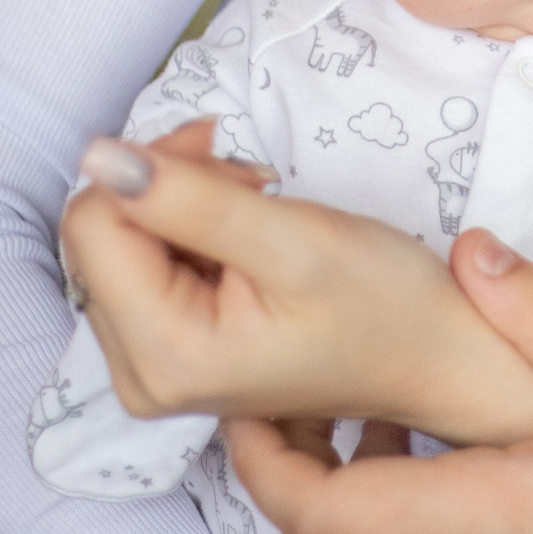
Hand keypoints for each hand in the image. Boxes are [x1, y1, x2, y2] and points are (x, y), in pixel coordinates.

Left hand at [60, 124, 532, 443]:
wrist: (438, 359)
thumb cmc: (387, 305)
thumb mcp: (296, 239)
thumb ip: (190, 198)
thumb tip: (97, 156)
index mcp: (165, 355)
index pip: (94, 225)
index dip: (157, 171)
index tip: (237, 164)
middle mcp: (140, 377)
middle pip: (101, 238)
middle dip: (172, 190)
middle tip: (256, 186)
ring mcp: (152, 373)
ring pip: (122, 247)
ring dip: (185, 207)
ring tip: (262, 214)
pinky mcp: (171, 358)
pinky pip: (146, 271)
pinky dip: (192, 235)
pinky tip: (248, 241)